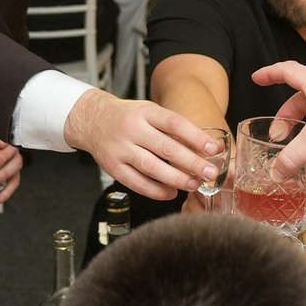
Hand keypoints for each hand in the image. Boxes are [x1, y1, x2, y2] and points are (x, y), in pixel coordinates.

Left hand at [0, 118, 22, 204]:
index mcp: (0, 134)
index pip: (7, 135)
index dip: (5, 140)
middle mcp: (9, 146)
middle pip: (13, 152)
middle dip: (3, 158)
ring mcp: (11, 159)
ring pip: (15, 167)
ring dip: (5, 174)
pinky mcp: (11, 171)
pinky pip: (14, 181)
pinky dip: (8, 191)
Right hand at [64, 90, 218, 198]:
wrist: (92, 120)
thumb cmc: (129, 117)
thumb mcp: (150, 112)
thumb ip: (175, 129)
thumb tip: (209, 147)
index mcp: (145, 112)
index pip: (174, 123)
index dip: (195, 137)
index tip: (213, 149)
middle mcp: (132, 129)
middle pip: (165, 147)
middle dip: (191, 162)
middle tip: (210, 173)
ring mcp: (120, 149)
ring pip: (151, 167)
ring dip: (175, 178)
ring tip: (194, 185)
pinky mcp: (112, 167)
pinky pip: (136, 182)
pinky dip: (156, 190)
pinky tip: (171, 193)